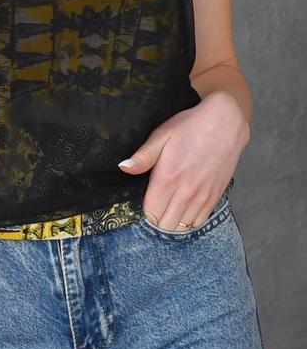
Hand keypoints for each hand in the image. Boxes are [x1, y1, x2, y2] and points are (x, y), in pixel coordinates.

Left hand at [117, 90, 249, 230]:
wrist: (225, 123)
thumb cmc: (190, 126)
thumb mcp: (161, 135)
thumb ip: (143, 156)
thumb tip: (123, 168)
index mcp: (168, 178)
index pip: (151, 212)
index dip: (145, 211)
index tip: (145, 202)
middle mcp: (186, 191)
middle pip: (166, 224)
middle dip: (157, 219)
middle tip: (156, 206)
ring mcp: (203, 195)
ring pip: (184, 225)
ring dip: (174, 221)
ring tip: (169, 207)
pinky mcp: (216, 195)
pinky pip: (201, 220)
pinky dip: (191, 219)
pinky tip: (184, 208)